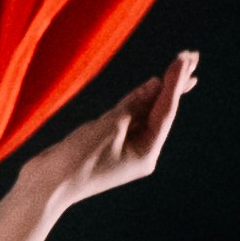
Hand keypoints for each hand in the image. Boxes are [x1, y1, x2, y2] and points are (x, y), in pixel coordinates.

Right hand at [38, 49, 197, 203]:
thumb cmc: (78, 160)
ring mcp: (125, 146)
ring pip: (147, 110)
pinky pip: (128, 115)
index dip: (175, 83)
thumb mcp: (108, 128)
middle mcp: (141, 151)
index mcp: (146, 154)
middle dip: (176, 83)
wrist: (46, 185)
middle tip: (192, 55)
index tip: (185, 59)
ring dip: (161, 88)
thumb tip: (154, 84)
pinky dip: (139, 99)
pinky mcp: (109, 140)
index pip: (164, 112)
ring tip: (181, 65)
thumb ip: (133, 105)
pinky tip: (154, 83)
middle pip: (161, 110)